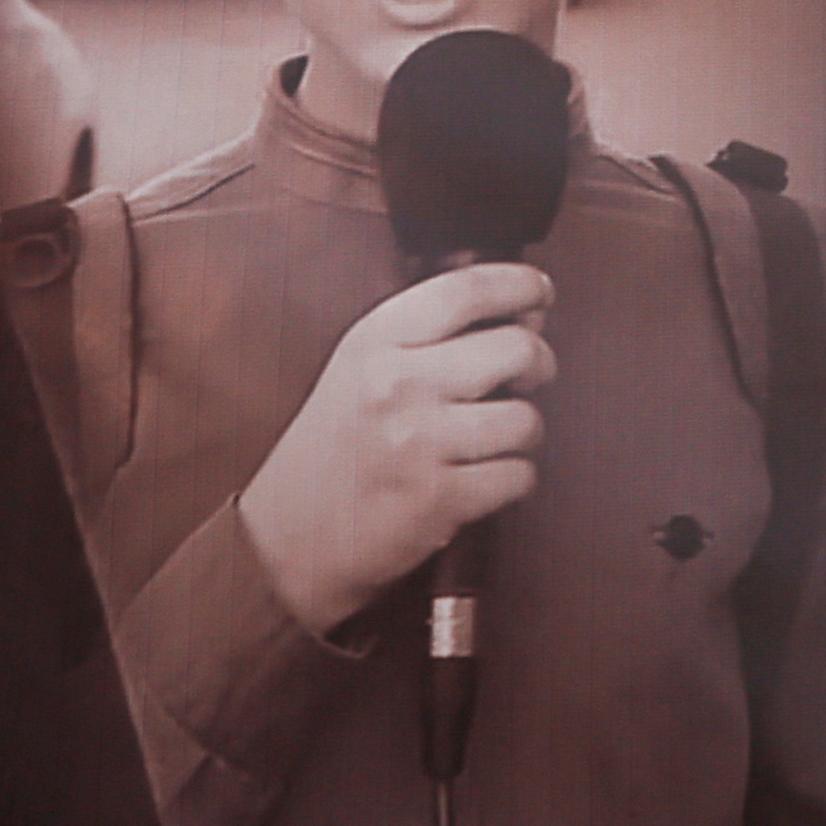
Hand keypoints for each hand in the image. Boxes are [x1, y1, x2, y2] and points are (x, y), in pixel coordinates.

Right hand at [230, 260, 554, 636]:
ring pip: (526, 419)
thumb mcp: (357, 372)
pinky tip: (487, 478)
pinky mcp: (438, 500)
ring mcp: (419, 444)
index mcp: (374, 343)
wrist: (285, 541)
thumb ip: (427, 338)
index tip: (539, 292)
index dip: (518, 284)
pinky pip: (519, 475)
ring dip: (524, 432)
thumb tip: (524, 317)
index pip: (466, 289)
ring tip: (496, 438)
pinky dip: (515, 479)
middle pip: (515, 349)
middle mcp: (397, 385)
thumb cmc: (331, 453)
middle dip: (538, 362)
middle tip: (529, 376)